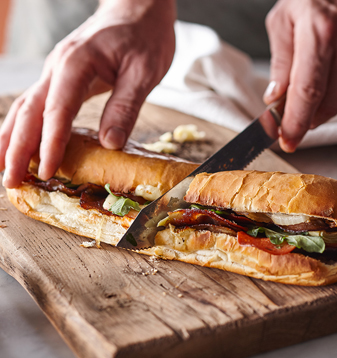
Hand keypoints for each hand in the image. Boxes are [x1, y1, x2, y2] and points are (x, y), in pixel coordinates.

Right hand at [0, 0, 175, 187]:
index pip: (57, 111)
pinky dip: (24, 127)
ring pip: (25, 108)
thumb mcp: (144, 71)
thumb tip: (109, 144)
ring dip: (12, 139)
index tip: (46, 171)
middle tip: (11, 182)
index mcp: (76, 65)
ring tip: (3, 168)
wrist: (138, 7)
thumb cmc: (144, 36)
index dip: (50, 144)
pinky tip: (19, 143)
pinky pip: (36, 105)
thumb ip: (125, 106)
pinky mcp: (61, 78)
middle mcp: (58, 68)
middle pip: (29, 112)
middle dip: (18, 149)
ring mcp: (56, 72)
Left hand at [263, 0, 336, 151]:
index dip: (295, 125)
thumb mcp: (284, 20)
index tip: (287, 141)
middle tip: (296, 111)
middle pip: (327, 108)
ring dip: (327, 106)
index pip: (306, 96)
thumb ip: (280, 63)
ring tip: (319, 82)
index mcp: (320, 36)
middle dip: (307, 118)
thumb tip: (274, 99)